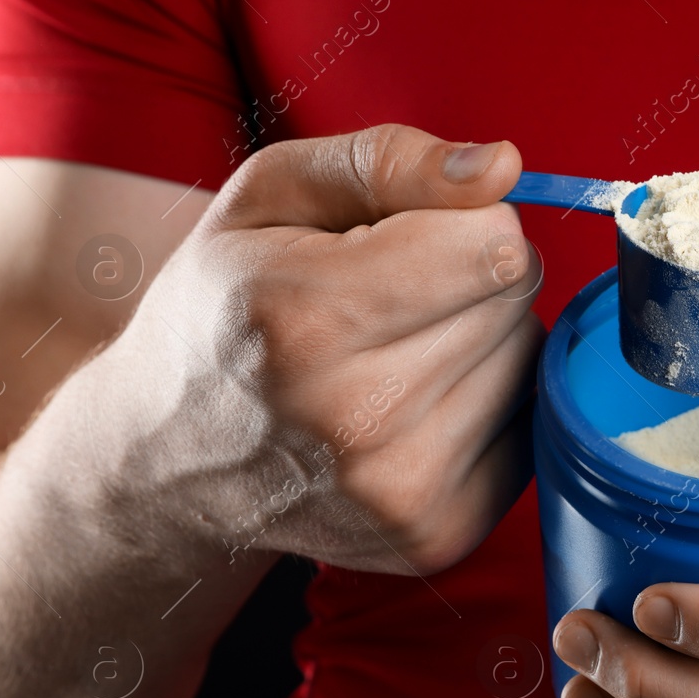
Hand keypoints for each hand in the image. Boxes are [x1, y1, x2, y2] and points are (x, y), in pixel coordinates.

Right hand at [108, 124, 542, 572]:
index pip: (491, 247)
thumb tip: (506, 167)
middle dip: (471, 277)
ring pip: (529, 364)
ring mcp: (397, 492)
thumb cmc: (225, 307)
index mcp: (301, 318)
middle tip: (393, 297)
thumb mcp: (270, 195)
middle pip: (513, 300)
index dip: (463, 221)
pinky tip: (416, 408)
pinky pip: (532, 432)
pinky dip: (489, 408)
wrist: (166, 461)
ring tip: (395, 353)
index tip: (413, 234)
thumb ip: (390, 160)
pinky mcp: (436, 537)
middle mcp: (352, 418)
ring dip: (483, 343)